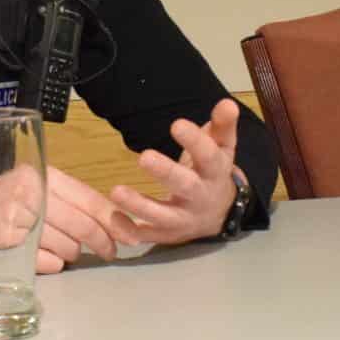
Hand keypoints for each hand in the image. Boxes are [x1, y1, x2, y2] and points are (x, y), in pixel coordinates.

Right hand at [0, 165, 123, 276]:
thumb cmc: (0, 194)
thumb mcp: (34, 184)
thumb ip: (67, 199)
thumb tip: (109, 223)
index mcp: (45, 176)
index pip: (90, 200)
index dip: (114, 221)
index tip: (129, 235)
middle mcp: (35, 196)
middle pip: (83, 228)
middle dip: (102, 243)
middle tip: (109, 252)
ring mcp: (21, 221)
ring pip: (67, 249)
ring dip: (73, 254)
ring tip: (65, 250)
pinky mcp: (10, 245)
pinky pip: (47, 263)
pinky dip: (53, 265)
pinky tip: (46, 258)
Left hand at [106, 99, 243, 249]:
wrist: (218, 215)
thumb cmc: (212, 172)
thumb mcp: (222, 148)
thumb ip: (223, 126)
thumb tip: (228, 103)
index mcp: (214, 172)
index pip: (208, 156)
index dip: (195, 141)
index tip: (176, 124)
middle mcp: (200, 197)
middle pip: (185, 186)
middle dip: (166, 173)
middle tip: (144, 157)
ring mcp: (183, 219)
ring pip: (162, 215)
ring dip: (139, 205)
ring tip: (116, 191)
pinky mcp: (167, 234)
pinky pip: (147, 236)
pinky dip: (129, 231)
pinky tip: (112, 219)